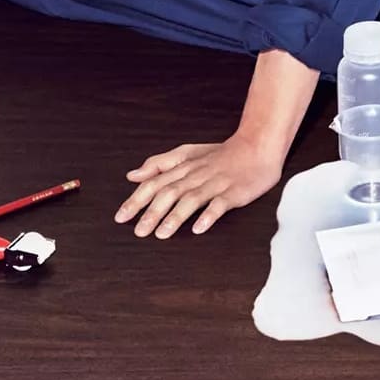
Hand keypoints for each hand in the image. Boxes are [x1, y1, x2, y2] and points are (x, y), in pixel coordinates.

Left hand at [114, 133, 285, 238]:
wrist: (258, 145)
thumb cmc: (221, 154)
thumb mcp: (188, 153)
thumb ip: (159, 164)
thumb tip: (132, 175)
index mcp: (184, 166)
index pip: (155, 182)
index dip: (137, 200)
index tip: (120, 217)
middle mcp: (197, 174)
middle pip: (171, 192)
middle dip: (153, 212)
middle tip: (139, 232)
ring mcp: (216, 183)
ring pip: (193, 198)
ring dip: (176, 216)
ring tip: (162, 234)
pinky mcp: (235, 192)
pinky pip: (221, 204)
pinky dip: (209, 215)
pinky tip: (199, 228)